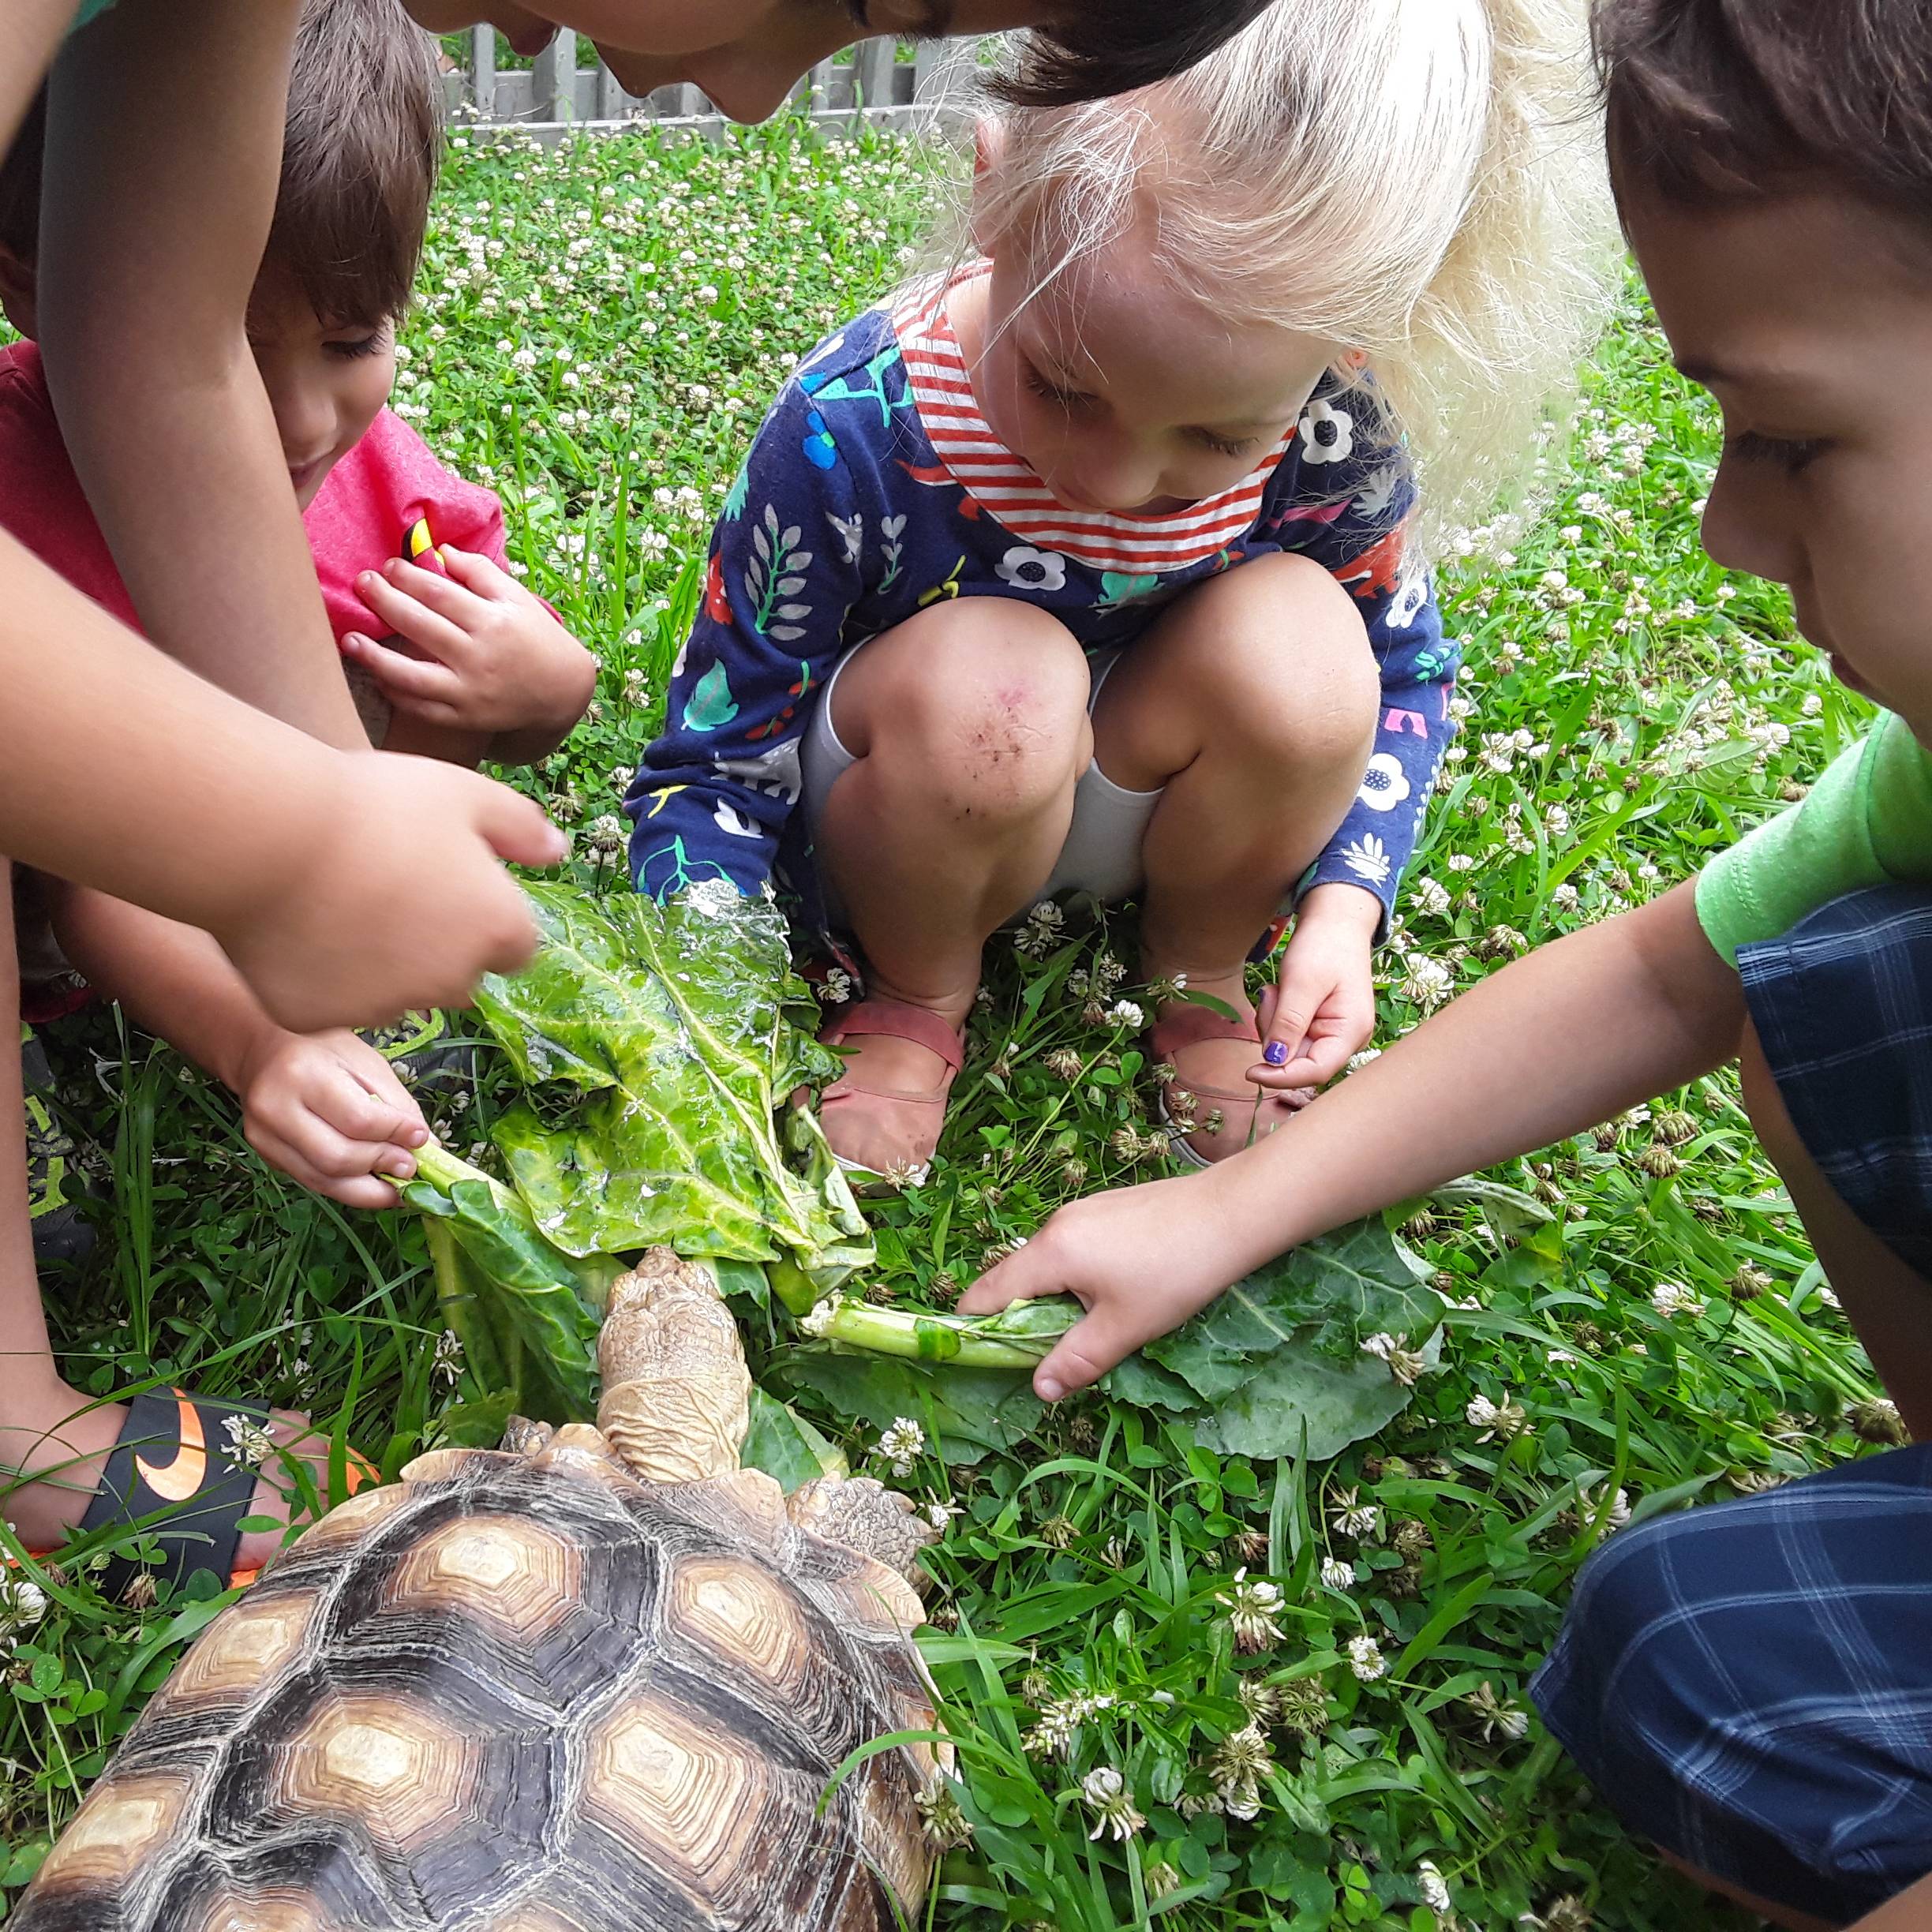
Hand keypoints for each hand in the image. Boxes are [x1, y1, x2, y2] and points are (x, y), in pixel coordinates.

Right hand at [219, 749, 563, 1032]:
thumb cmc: (375, 805)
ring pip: (395, 994)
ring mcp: (385, 1007)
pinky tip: (296, 927)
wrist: (270, 837)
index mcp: (498, 931)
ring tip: (337, 903)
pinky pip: (329, 1002)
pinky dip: (320, 977)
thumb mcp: (466, 793)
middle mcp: (451, 982)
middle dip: (438, 948)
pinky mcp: (320, 1018)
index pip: (514, 946)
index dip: (486, 915)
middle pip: (458, 977)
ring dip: (380, 966)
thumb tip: (556, 852)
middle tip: (389, 890)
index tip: (449, 883)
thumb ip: (520, 827)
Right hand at [235, 1028, 428, 1208]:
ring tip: (398, 1184)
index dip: (395, 1134)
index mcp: (303, 1074)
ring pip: (324, 1179)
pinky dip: (348, 1187)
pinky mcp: (265, 1155)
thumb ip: (396, 1103)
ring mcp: (265, 1137)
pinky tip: (372, 1182)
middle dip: (382, 1166)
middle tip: (411, 1166)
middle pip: (338, 1158)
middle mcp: (275, 1109)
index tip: (421, 1138)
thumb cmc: (320, 1050)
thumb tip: (427, 1144)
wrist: (262, 1053)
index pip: (358, 1120)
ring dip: (368, 1189)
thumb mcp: (365, 1062)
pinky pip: (313, 1181)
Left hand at [341, 546, 595, 739]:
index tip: (388, 566)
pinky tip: (377, 675)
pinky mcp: (464, 718)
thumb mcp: (519, 600)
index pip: (439, 593)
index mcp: (493, 622)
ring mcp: (470, 692)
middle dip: (385, 601)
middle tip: (363, 583)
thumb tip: (440, 552)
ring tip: (349, 639)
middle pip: (419, 625)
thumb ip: (481, 573)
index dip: (408, 576)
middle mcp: (479, 657)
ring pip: (411, 674)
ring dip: (374, 656)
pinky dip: (395, 692)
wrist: (562, 693)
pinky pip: (421, 707)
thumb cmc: (537, 638)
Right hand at [956, 1173, 1262, 1400]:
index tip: (986, 1358)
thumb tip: (1040, 1389)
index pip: (987, 1293)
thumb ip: (1077, 1359)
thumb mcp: (1126, 1328)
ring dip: (1055, 1297)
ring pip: (1048, 1262)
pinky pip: (1074, 1246)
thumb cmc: (1177, 1273)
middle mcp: (1057, 1224)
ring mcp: (1083, 1210)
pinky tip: (1119, 1291)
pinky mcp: (1109, 1206)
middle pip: (1015, 1276)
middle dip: (1022, 1317)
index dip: (977, 1328)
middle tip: (1050, 1353)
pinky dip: (1078, 1275)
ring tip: (1093, 1326)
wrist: (1233, 1214)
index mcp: (1051, 1253)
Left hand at [1252, 884, 1378, 1096]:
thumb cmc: (1324, 946)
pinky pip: (1288, 1035)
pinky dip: (1276, 1017)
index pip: (1316, 1071)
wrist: (1335, 922)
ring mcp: (1332, 1033)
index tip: (1249, 1072)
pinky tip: (1281, 993)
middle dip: (1274, 1035)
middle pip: (1299, 1061)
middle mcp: (1346, 1039)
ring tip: (1278, 990)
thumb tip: (1274, 1060)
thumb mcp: (1302, 983)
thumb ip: (1288, 1023)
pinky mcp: (1318, 1026)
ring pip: (1289, 1049)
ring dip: (1273, 1023)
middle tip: (1271, 996)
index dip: (1282, 1077)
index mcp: (1351, 1031)